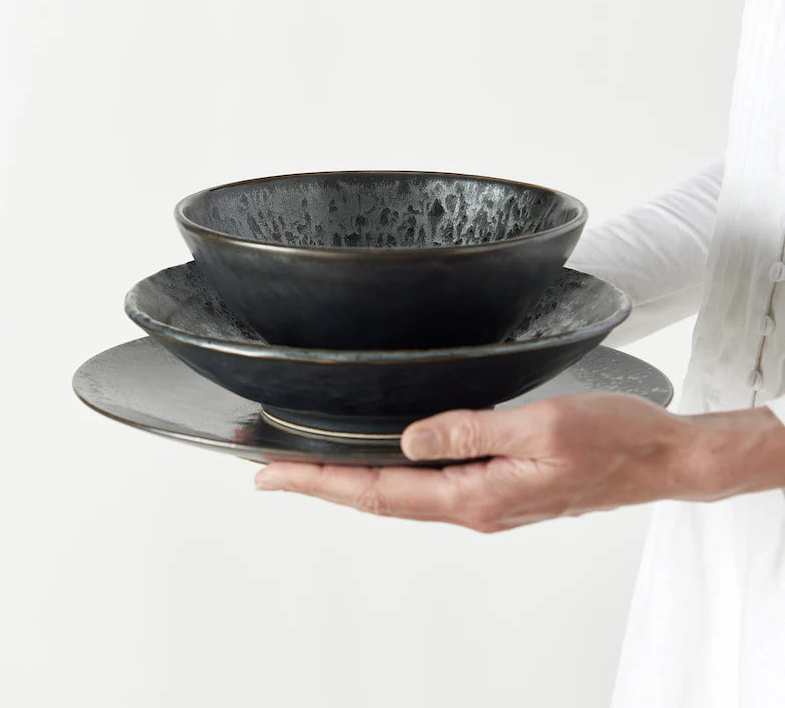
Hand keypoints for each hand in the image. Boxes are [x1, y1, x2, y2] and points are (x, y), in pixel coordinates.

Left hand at [254, 393, 784, 531]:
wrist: (659, 459)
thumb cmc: (611, 440)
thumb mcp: (539, 426)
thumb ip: (469, 432)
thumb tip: (409, 439)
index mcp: (476, 495)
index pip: (378, 491)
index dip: (320, 483)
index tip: (272, 476)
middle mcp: (473, 506)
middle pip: (379, 498)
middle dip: (322, 485)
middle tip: (273, 472)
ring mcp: (485, 501)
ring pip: (401, 495)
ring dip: (353, 481)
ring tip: (312, 467)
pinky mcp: (498, 489)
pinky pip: (429, 487)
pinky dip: (391, 477)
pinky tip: (382, 462)